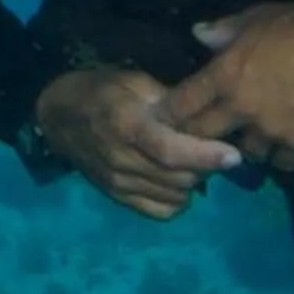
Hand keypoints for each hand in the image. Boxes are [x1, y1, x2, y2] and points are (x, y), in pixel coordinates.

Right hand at [32, 64, 245, 221]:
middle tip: (213, 148)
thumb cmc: (102, 91)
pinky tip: (176, 180)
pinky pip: (161, 211)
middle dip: (206, 166)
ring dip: (193, 182)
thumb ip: (170, 100)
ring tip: (193, 161)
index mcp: (127, 126)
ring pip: (175, 196)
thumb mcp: (135, 82)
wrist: (59, 116)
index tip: (234, 155)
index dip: (204, 156)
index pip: (171, 151)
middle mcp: (123, 161)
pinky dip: (177, 199)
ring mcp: (119, 184)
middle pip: (179, 178)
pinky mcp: (118, 197)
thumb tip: (207, 115)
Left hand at [165, 2, 293, 173]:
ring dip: (245, 147)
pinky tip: (286, 145)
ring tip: (251, 139)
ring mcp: (271, 131)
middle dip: (196, 138)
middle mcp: (241, 109)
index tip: (158, 122)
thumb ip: (224, 30)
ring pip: (245, 153)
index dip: (167, 114)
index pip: (182, 102)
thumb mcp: (256, 16)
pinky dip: (282, 155)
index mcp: (225, 75)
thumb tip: (197, 34)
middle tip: (196, 140)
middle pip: (204, 135)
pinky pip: (283, 162)